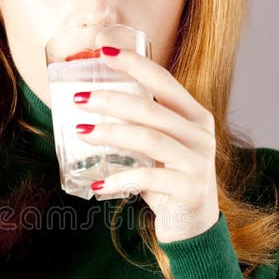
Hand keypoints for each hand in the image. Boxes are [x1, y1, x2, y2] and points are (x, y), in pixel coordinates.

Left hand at [74, 47, 218, 242]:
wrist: (193, 226)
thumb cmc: (169, 180)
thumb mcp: (159, 148)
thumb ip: (141, 126)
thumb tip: (91, 104)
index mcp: (195, 116)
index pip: (164, 82)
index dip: (135, 64)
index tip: (104, 52)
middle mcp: (201, 134)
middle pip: (151, 110)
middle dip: (111, 99)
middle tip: (78, 98)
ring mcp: (198, 162)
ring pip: (149, 139)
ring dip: (111, 133)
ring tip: (81, 132)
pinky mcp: (189, 189)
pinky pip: (148, 178)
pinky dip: (120, 179)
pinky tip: (98, 185)